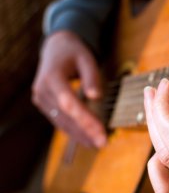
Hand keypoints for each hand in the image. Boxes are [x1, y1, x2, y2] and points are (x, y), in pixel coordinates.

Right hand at [32, 31, 106, 147]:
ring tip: (97, 144)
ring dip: (79, 135)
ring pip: (61, 122)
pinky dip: (73, 130)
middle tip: (103, 143)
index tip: (101, 131)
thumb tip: (96, 97)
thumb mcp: (86, 59)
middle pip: (66, 116)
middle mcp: (42, 90)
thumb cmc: (74, 52)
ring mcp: (40, 99)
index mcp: (51, 77)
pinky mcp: (44, 105)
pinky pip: (59, 120)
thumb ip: (91, 77)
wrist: (56, 49)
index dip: (85, 119)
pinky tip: (87, 138)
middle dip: (85, 131)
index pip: (69, 102)